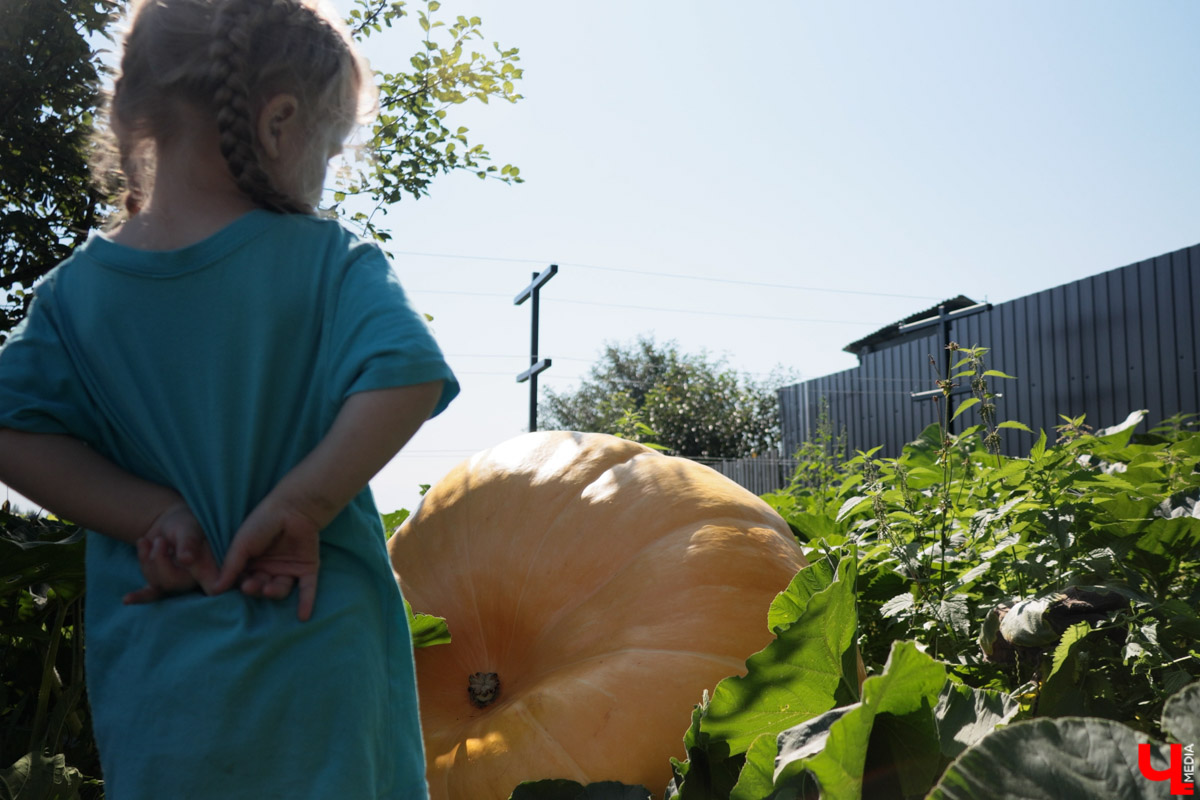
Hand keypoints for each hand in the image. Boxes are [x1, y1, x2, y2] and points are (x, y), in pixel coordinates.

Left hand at [123, 502, 219, 604]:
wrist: (169, 522)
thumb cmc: (185, 523)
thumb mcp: (188, 528)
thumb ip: (189, 542)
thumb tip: (186, 560)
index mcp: (209, 567)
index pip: (215, 587)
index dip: (215, 590)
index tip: (214, 590)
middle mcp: (195, 580)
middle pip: (172, 582)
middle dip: (158, 559)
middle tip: (159, 540)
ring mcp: (177, 583)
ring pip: (156, 582)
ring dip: (147, 559)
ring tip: (153, 542)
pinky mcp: (161, 583)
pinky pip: (150, 594)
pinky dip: (138, 597)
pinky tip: (127, 599)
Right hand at [215, 495, 320, 620]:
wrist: (293, 507)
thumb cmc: (262, 522)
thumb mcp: (241, 544)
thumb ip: (230, 566)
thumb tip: (215, 590)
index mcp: (253, 562)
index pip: (244, 581)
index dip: (240, 586)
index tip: (234, 587)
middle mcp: (270, 568)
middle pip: (261, 587)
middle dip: (256, 589)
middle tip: (251, 585)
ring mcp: (289, 569)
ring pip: (281, 589)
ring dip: (274, 592)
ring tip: (268, 588)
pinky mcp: (308, 568)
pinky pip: (307, 589)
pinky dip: (306, 603)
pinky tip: (303, 617)